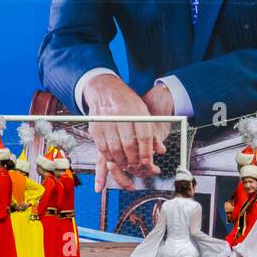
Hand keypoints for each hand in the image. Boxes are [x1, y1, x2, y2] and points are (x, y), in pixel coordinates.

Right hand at [84, 74, 168, 190]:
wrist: (105, 90)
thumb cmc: (127, 103)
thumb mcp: (143, 112)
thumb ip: (151, 132)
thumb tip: (161, 151)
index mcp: (136, 111)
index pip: (144, 136)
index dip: (146, 152)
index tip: (147, 162)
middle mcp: (121, 115)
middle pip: (129, 144)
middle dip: (134, 160)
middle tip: (137, 167)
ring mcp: (106, 121)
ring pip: (114, 148)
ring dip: (121, 161)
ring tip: (127, 165)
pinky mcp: (96, 127)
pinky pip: (102, 148)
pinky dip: (109, 157)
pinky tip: (113, 160)